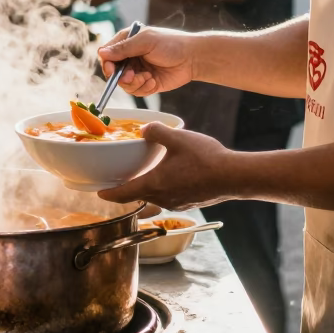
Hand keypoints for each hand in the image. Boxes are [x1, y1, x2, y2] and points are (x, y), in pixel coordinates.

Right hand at [98, 26, 198, 95]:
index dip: (107, 63)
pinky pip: (136, 91)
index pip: (107, 54)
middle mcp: (130, 57)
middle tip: (131, 76)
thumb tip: (101, 53)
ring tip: (148, 78)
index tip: (112, 70)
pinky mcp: (146, 83)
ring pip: (124, 84)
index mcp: (127, 42)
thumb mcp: (146, 42)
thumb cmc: (171, 43)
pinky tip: (154, 81)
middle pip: (113, 72)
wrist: (193, 58)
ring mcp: (138, 71)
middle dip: (121, 77)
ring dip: (134, 83)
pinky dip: (143, 88)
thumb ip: (124, 48)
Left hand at [98, 123, 235, 209]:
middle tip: (120, 180)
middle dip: (127, 190)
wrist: (234, 176)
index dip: (108, 194)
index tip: (99, 192)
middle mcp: (163, 198)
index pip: (123, 194)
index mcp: (154, 184)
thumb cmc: (205, 159)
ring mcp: (177, 203)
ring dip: (147, 188)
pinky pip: (170, 197)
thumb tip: (145, 129)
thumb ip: (157, 131)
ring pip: (154, 197)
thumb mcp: (177, 138)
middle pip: (137, 197)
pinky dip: (164, 189)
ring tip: (147, 175)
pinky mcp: (190, 203)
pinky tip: (173, 176)